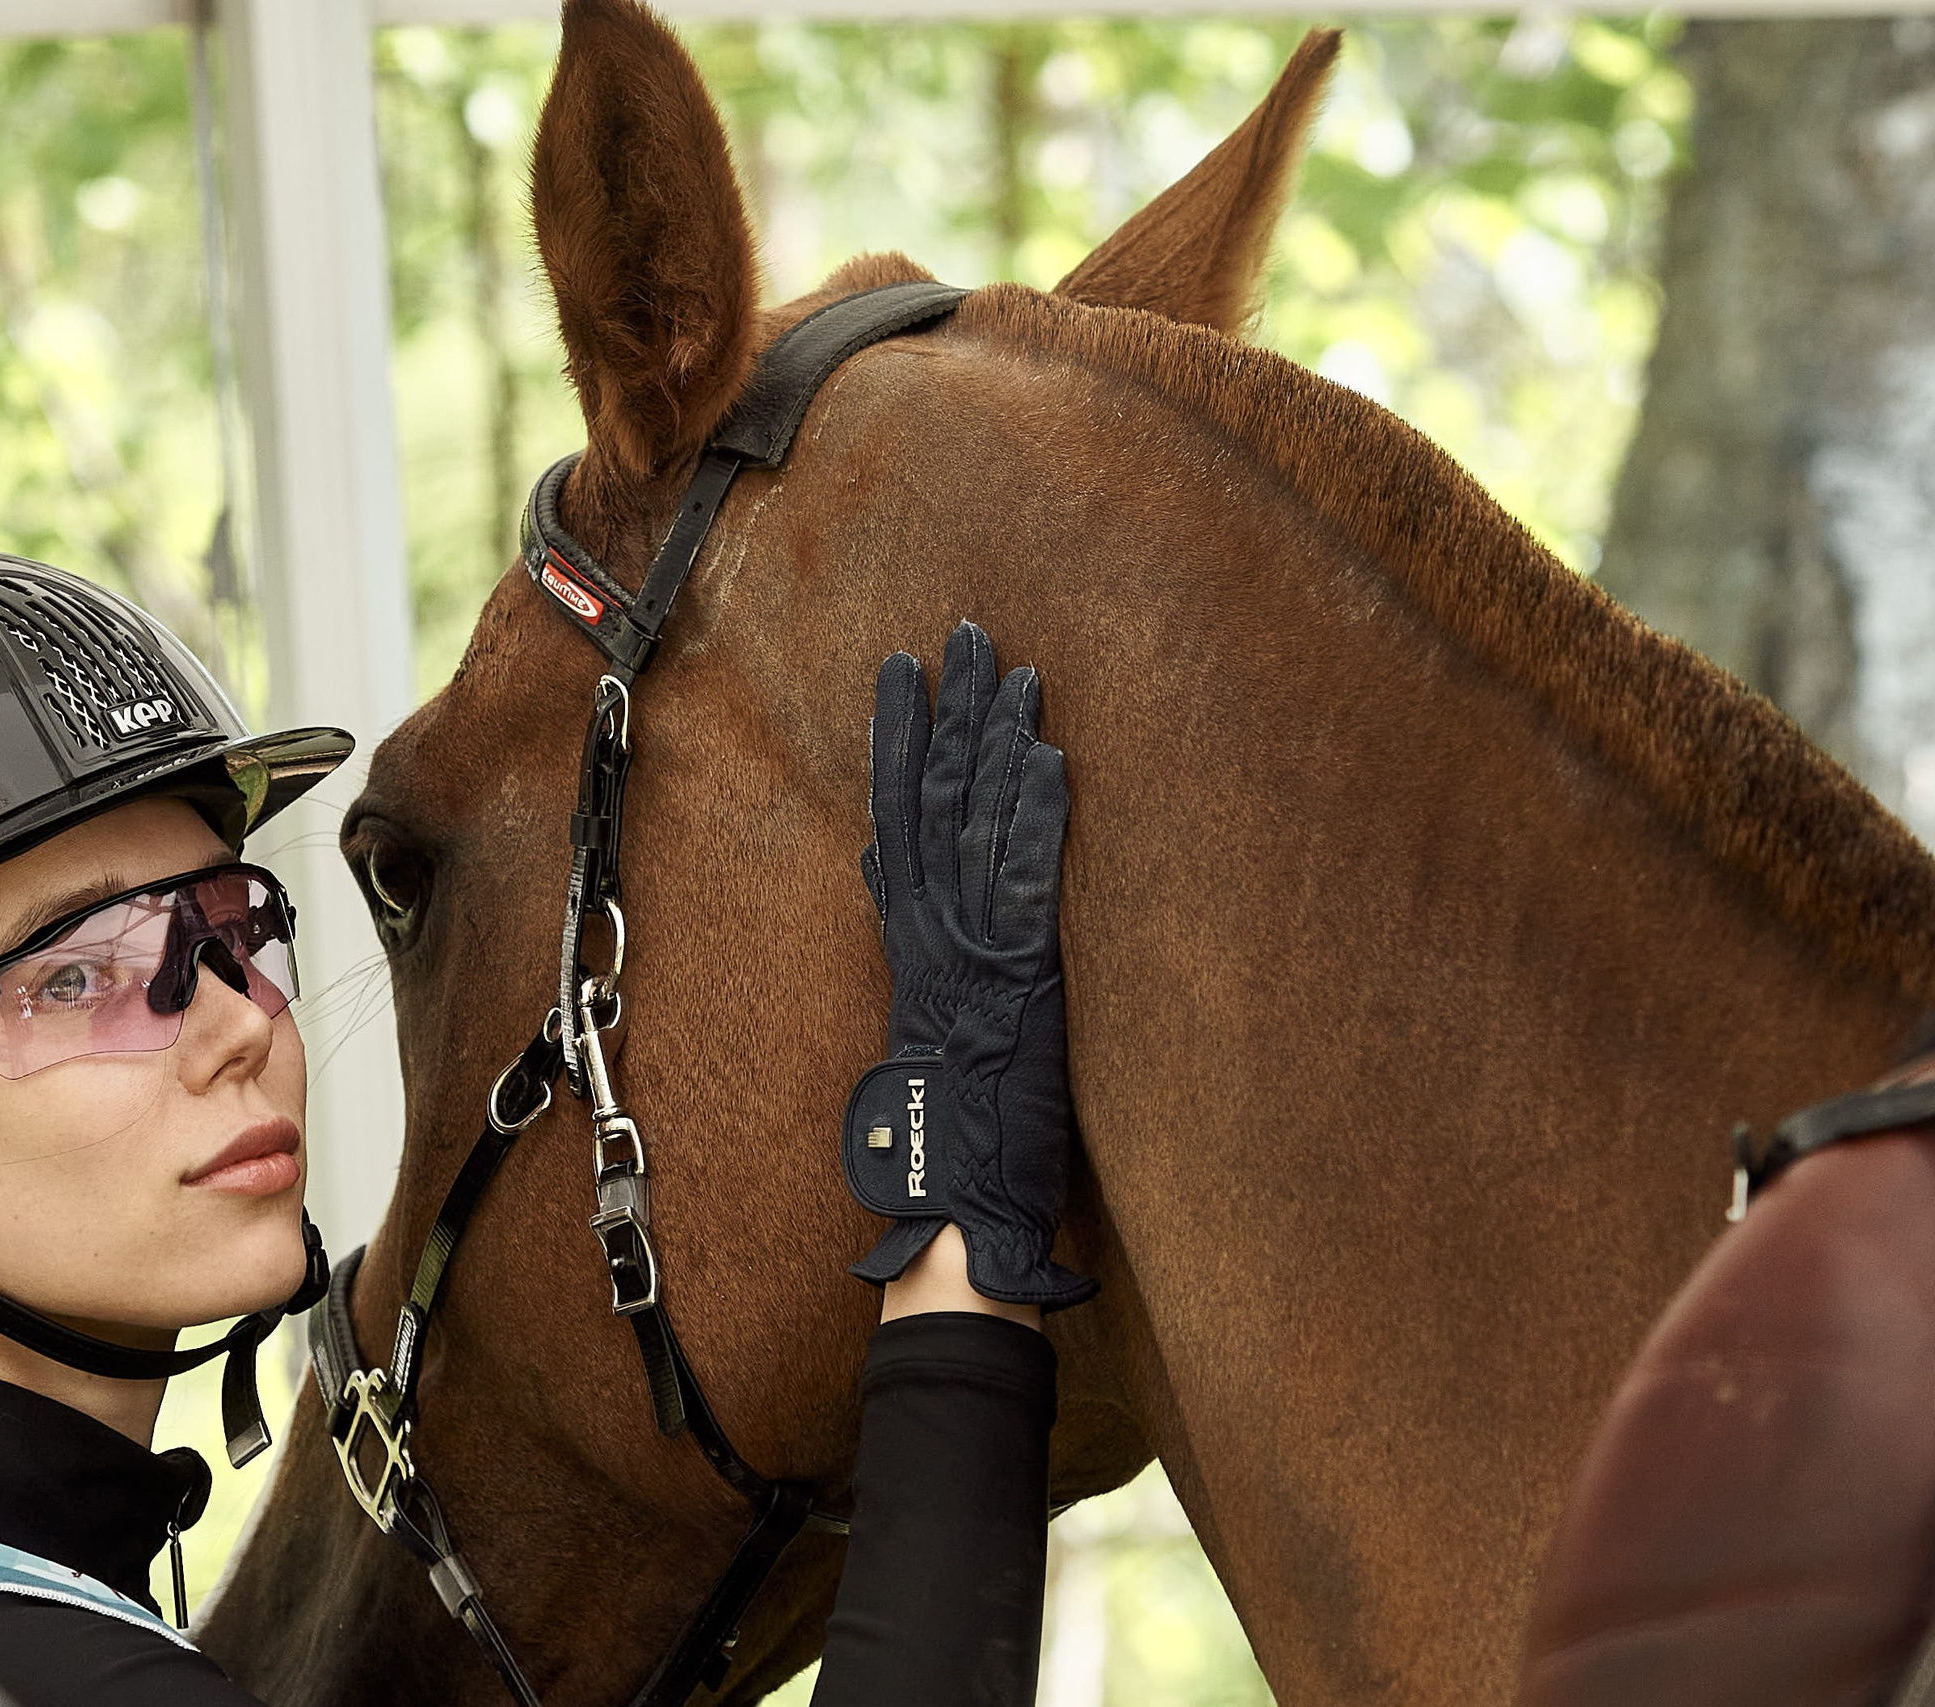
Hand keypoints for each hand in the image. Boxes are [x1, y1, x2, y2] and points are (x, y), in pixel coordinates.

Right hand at [841, 621, 1095, 1310]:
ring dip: (997, 742)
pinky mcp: (1020, 977)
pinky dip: (1037, 817)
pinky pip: (1027, 881)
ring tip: (1012, 669)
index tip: (906, 671)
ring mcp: (975, 950)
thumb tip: (886, 868)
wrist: (956, 1198)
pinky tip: (1048, 758)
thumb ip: (916, 943)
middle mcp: (936, 933)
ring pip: (976, 826)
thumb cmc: (956, 1125)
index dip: (902, 739)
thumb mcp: (929, 1020)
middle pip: (934, 798)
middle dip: (949, 712)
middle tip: (962, 634)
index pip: (899, 815)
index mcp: (914, 940)